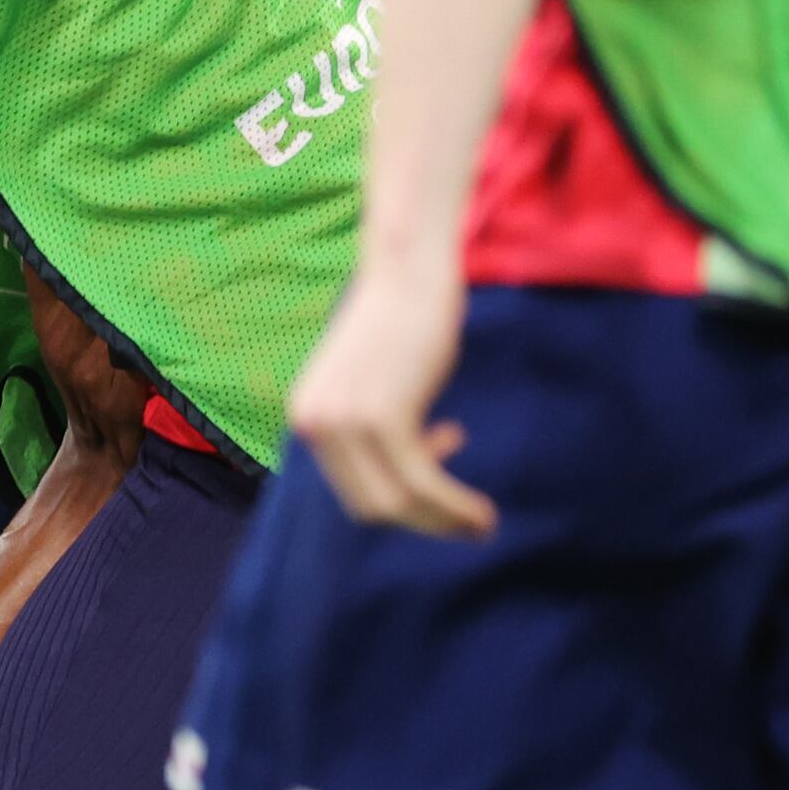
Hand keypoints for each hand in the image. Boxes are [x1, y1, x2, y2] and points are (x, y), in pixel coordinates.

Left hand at [283, 247, 494, 539]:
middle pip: (371, 508)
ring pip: (397, 505)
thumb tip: (407, 478)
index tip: (441, 476)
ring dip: (444, 522)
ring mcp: (344, 423)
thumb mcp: (374, 381)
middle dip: (423, 522)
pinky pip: (422, 483)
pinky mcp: (382, 417)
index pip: (351, 489)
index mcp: (306, 417)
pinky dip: (454, 505)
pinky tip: (479, 508)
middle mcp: (315, 425)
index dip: (399, 499)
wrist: (409, 266)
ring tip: (482, 523)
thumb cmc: (404, 317)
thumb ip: (375, 426)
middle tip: (467, 523)